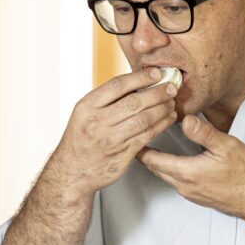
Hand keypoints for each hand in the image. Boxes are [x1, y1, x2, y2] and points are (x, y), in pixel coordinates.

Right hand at [52, 68, 177, 194]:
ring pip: (143, 119)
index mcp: (87, 107)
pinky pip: (146, 136)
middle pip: (134, 102)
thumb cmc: (80, 140)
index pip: (117, 85)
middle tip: (171, 88)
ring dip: (162, 109)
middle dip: (157, 93)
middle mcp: (97, 122)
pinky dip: (161, 125)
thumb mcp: (83, 114)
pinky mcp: (122, 154)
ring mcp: (110, 139)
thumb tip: (136, 82)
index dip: (140, 77)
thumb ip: (105, 99)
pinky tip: (168, 119)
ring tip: (171, 102)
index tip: (156, 73)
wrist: (73, 171)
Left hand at [136, 114, 244, 218]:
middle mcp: (184, 185)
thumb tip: (185, 120)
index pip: (153, 161)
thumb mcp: (226, 146)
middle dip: (144, 155)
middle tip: (137, 139)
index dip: (140, 148)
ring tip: (150, 147)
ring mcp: (190, 193)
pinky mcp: (197, 196)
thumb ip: (203, 133)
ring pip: (165, 176)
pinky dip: (168, 169)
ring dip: (157, 163)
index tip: (132, 136)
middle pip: (155, 169)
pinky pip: (175, 181)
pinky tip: (173, 161)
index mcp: (187, 172)